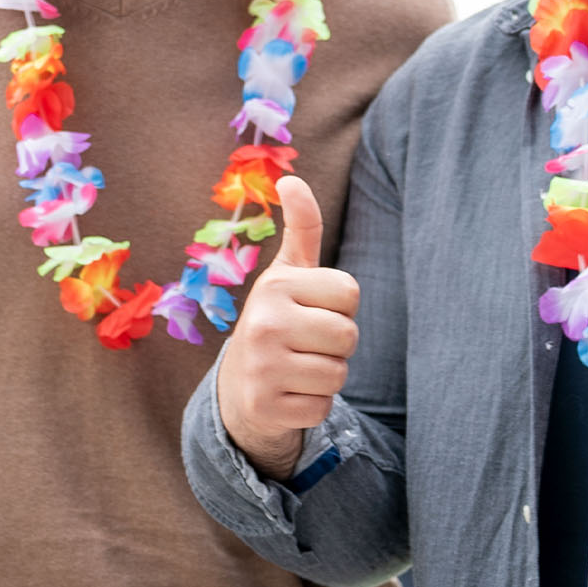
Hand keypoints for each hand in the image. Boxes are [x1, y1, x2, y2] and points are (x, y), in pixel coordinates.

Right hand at [216, 176, 358, 479]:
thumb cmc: (277, 321)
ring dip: (326, 376)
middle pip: (348, 335)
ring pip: (339, 374)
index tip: (311, 310)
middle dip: (336, 344)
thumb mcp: (288, 274)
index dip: (339, 306)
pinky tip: (289, 394)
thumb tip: (292, 179)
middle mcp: (263, 323)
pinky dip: (312, 405)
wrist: (238, 387)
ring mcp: (261, 368)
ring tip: (297, 367)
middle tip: (305, 343)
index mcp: (274, 286)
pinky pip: (322, 407)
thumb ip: (302, 227)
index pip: (349, 293)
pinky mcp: (265, 407)